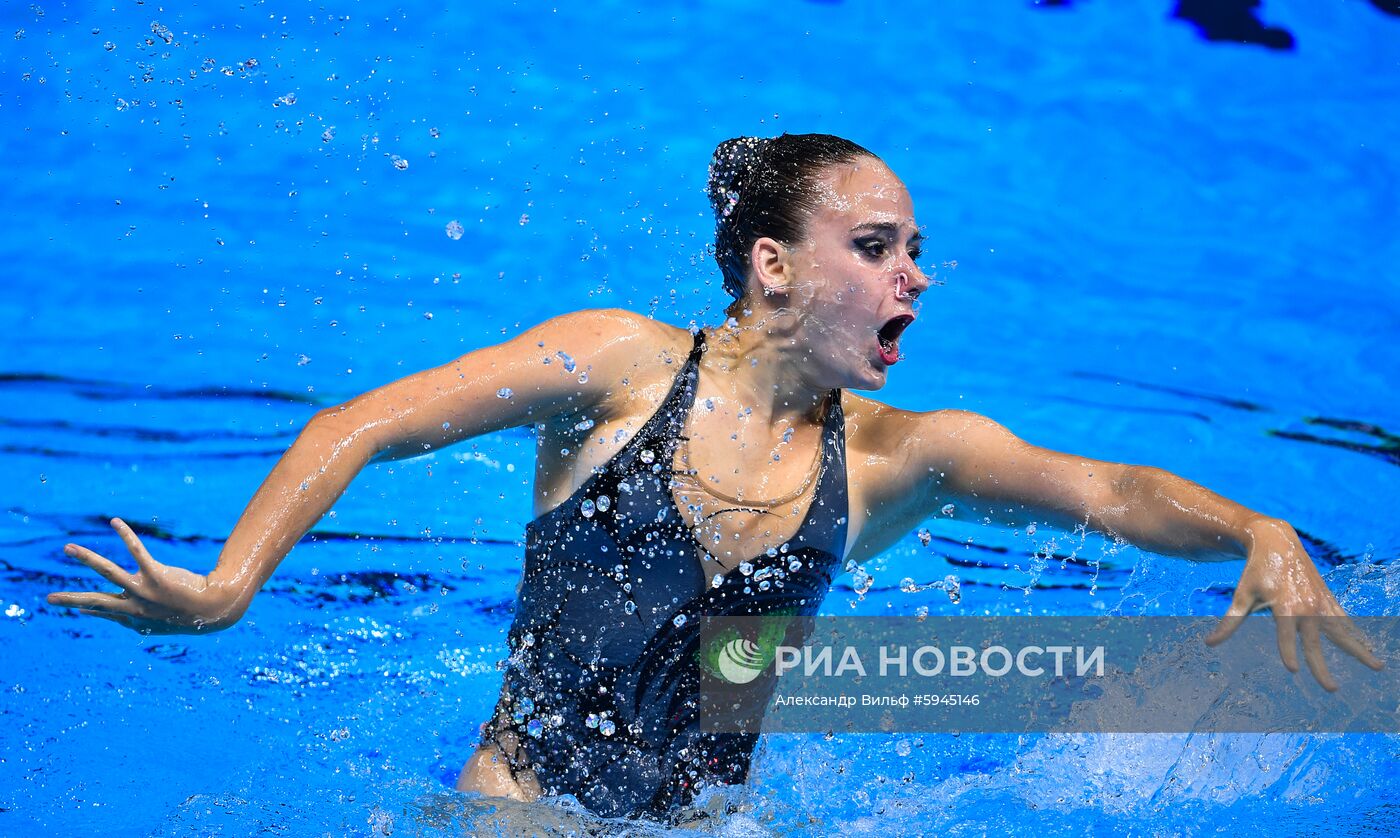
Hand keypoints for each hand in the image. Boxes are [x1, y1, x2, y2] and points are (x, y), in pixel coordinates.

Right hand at [47, 518, 240, 634]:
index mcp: (134, 618)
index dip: (89, 610)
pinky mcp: (156, 575)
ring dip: (86, 558)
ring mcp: (143, 591)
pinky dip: (125, 535)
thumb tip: (125, 616)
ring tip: (67, 548)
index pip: (104, 613)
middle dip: (70, 599)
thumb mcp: (160, 623)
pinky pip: (137, 551)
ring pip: (107, 572)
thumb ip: (138, 621)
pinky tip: (115, 522)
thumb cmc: (188, 615)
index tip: (76, 608)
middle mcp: (133, 606)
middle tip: (47, 599)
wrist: (214, 610)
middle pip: (95, 602)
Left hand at [1206, 518, 1382, 690]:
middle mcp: (1307, 606)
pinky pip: (1345, 621)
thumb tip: (1209, 644)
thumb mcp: (1242, 595)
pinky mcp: (1328, 599)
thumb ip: (1230, 622)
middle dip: (1322, 666)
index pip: (1286, 636)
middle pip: (1315, 642)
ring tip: (1377, 666)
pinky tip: (1368, 649)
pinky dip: (1357, 634)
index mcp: (1285, 606)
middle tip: (1331, 689)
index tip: (1292, 669)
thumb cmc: (1256, 571)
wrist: (1277, 541)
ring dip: (1359, 650)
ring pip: (1342, 632)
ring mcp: (1321, 603)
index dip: (1287, 652)